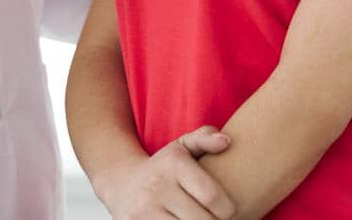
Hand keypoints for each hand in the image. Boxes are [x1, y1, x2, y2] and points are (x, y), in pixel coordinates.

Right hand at [96, 126, 236, 219]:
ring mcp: (143, 211)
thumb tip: (226, 142)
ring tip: (202, 219)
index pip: (211, 196)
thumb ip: (205, 139)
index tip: (230, 211)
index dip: (229, 209)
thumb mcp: (182, 147)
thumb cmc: (164, 167)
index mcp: (173, 164)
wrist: (122, 184)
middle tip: (218, 219)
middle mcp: (156, 187)